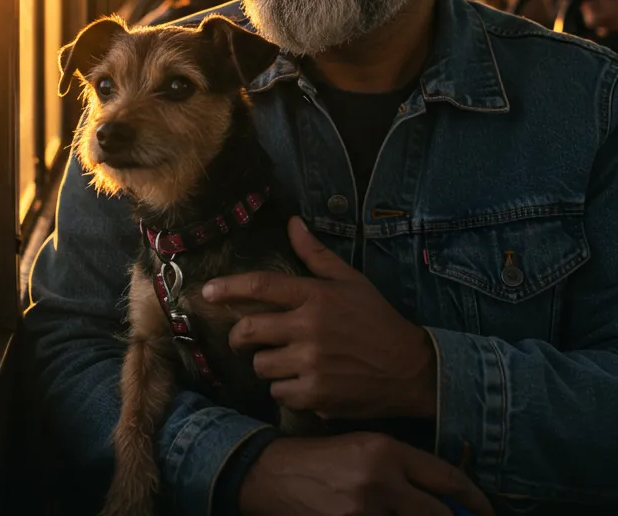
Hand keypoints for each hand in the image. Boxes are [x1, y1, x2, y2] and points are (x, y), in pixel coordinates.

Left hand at [202, 216, 436, 419]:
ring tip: (288, 362)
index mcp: (316, 296)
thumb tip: (292, 222)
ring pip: (261, 366)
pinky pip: (278, 393)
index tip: (207, 292)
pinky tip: (304, 383)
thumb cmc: (378, 320)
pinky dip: (286, 390)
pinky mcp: (315, 394)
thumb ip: (317, 254)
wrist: (410, 369)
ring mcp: (310, 363)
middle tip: (247, 338)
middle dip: (241, 336)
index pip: (262, 285)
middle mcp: (308, 327)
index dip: (229, 287)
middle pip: (249, 330)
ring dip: (268, 365)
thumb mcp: (352, 281)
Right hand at [238, 433, 495, 515]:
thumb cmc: (322, 459)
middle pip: (439, 514)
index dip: (476, 501)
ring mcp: (363, 511)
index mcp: (387, 450)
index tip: (487, 512)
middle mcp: (380, 480)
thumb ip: (405, 470)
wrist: (270, 474)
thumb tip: (447, 499)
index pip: (448, 479)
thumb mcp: (366, 449)